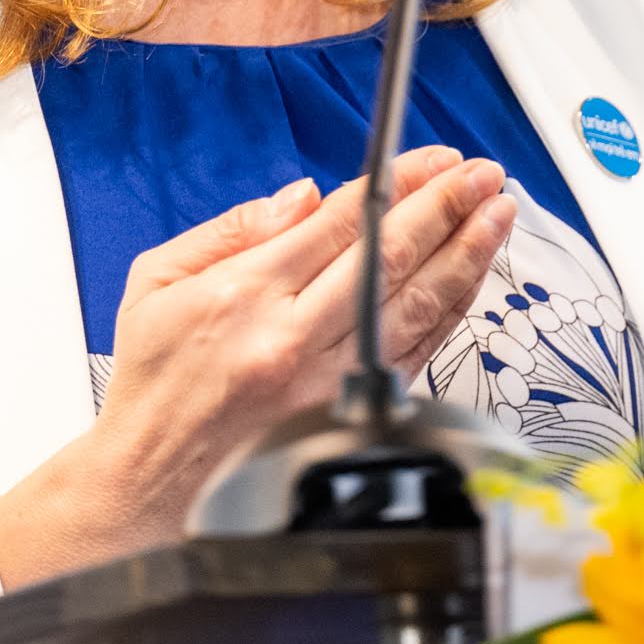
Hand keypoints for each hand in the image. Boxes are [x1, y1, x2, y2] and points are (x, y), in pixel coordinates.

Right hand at [0, 145, 515, 584]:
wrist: (147, 483)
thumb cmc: (154, 383)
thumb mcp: (157, 282)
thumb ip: (232, 229)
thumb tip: (304, 197)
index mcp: (245, 293)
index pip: (342, 222)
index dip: (398, 183)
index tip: (434, 160)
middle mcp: (292, 337)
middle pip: (390, 257)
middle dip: (447, 207)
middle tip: (483, 175)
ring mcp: (325, 383)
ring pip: (415, 307)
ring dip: (463, 256)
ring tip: (496, 217)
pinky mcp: (345, 417)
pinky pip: (413, 354)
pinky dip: (450, 314)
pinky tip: (470, 282)